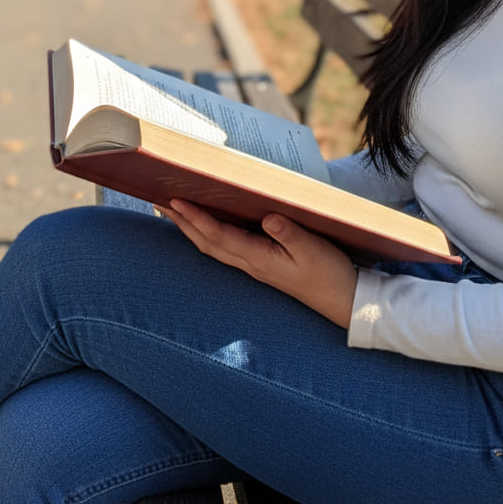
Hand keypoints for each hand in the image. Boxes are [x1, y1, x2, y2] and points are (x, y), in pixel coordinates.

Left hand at [159, 200, 356, 327]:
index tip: (176, 202)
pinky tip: (206, 227)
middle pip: (207, 242)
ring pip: (213, 247)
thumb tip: (268, 218)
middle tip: (159, 202)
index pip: (219, 235)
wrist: (343, 301)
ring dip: (190, 229)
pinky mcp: (262, 265)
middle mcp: (251, 264)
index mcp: (260, 258)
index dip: (196, 219)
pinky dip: (208, 235)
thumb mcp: (314, 250)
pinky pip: (226, 249)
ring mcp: (255, 266)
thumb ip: (290, 233)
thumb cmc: (329, 274)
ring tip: (173, 212)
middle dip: (182, 223)